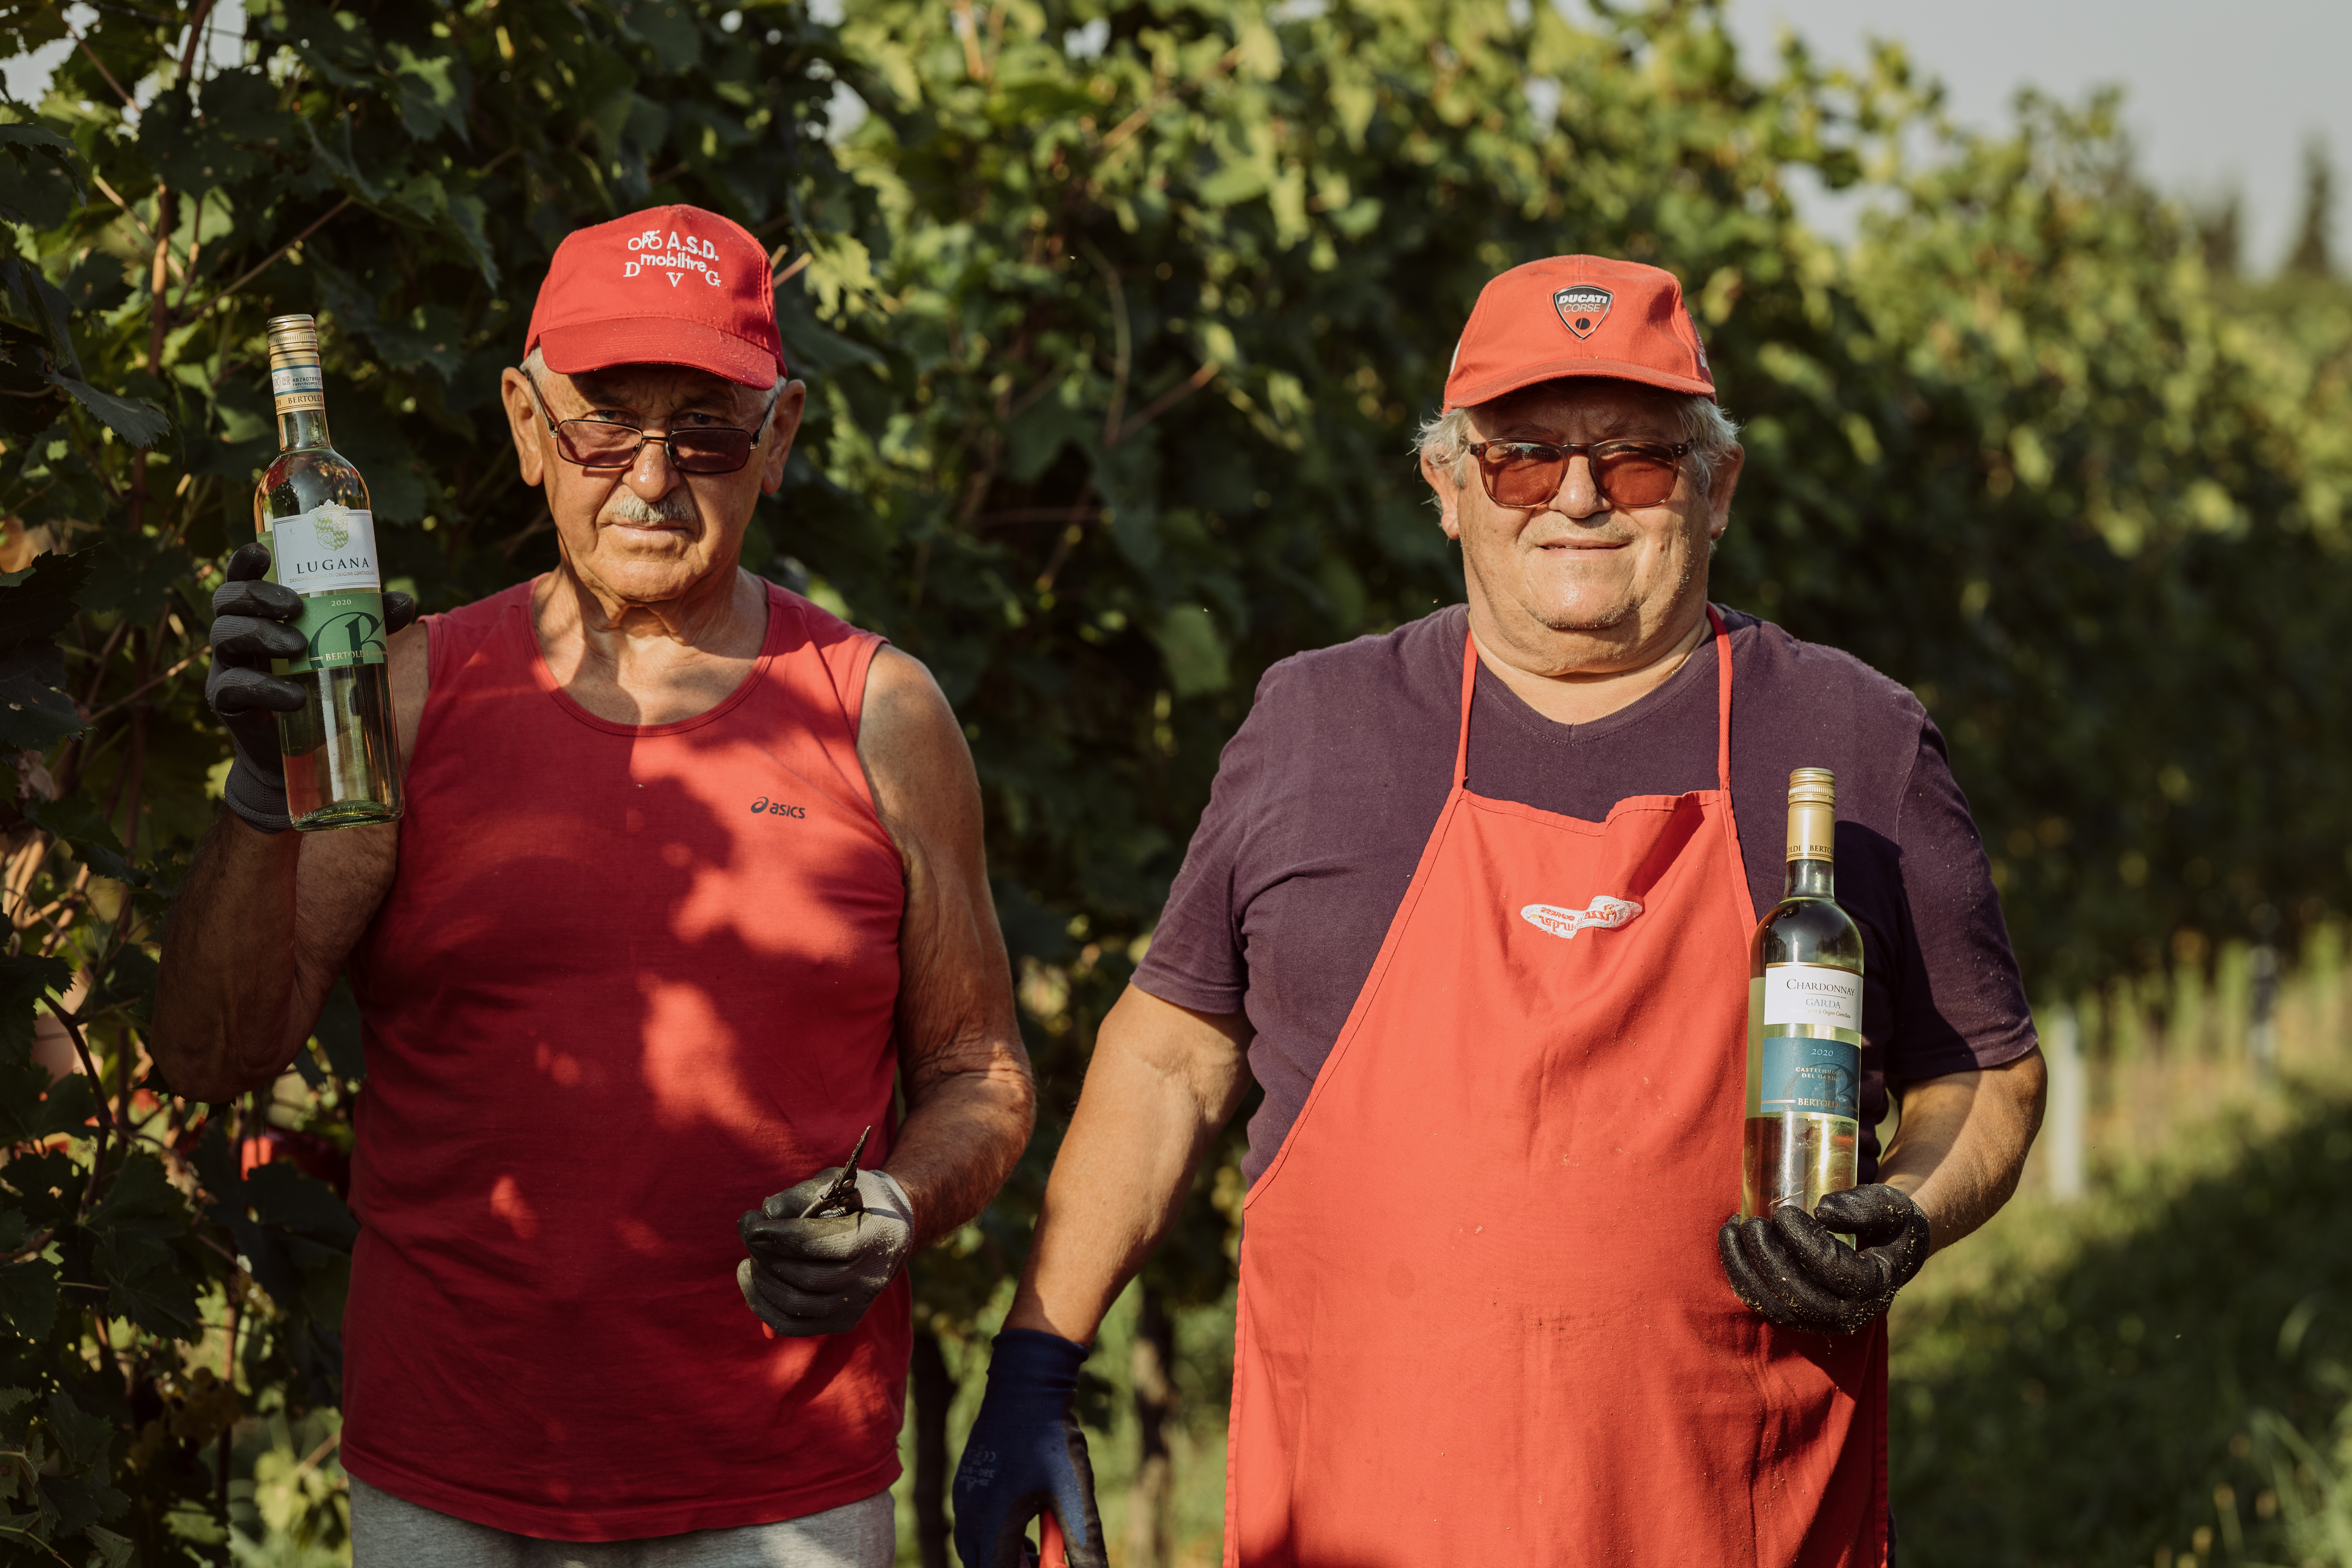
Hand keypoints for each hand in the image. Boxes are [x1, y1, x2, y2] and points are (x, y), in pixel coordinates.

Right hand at [207, 542, 415, 832]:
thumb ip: (371, 623)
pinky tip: (294, 696)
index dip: (243, 562)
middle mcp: (236, 634)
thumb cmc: (323, 682)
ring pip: (225, 635)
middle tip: (295, 606)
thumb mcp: (348, 648)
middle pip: (227, 601)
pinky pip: (233, 687)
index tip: (260, 552)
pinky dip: (265, 688)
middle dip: (257, 595)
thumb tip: (403, 601)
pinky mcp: (227, 702)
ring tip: (299, 646)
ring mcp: (228, 666)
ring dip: (262, 635)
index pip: (241, 578)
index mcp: (259, 614)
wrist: (306, 744)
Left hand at [736, 1166, 912, 1335]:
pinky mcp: (843, 1322)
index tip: (749, 1222)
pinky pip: (792, 1325)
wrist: (891, 1231)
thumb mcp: (837, 1183)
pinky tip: (751, 1278)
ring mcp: (856, 1306)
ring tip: (751, 1256)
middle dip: (764, 1253)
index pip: (813, 1244)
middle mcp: (870, 1279)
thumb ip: (801, 1194)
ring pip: (793, 1304)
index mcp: (873, 1238)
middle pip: (801, 1275)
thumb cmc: (857, 1201)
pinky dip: (763, 1306)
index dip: (775, 1234)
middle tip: (748, 1231)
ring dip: (761, 1279)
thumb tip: (766, 1212)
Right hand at [952, 1330, 1107, 1567]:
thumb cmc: (1051, 1440)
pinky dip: (993, 1534)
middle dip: (1011, 1566)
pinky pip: (972, 1523)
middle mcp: (969, 1513)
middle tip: (1042, 1560)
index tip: (1048, 1566)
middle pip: (981, 1564)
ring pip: (973, 1546)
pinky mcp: (965, 1481)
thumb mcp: (1074, 1494)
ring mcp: (963, 1496)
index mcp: (992, 1521)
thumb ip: (1083, 1542)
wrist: (1025, 1386)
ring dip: (1002, 1554)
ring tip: (1034, 1547)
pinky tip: (1022, 1519)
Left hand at [1717, 1184, 1931, 1334]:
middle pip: (1799, 1296)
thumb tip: (1824, 1210)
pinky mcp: (1800, 1316)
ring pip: (1776, 1308)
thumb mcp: (1893, 1209)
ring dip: (1746, 1271)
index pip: (1832, 1270)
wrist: (1888, 1251)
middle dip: (1768, 1259)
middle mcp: (1849, 1314)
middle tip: (1751, 1224)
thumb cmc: (1889, 1224)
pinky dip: (1743, 1279)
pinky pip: (1765, 1306)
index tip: (1783, 1214)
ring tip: (1730, 1231)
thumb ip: (1867, 1208)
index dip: (1803, 1242)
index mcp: (1874, 1287)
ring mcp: (1822, 1320)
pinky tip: (1731, 1246)